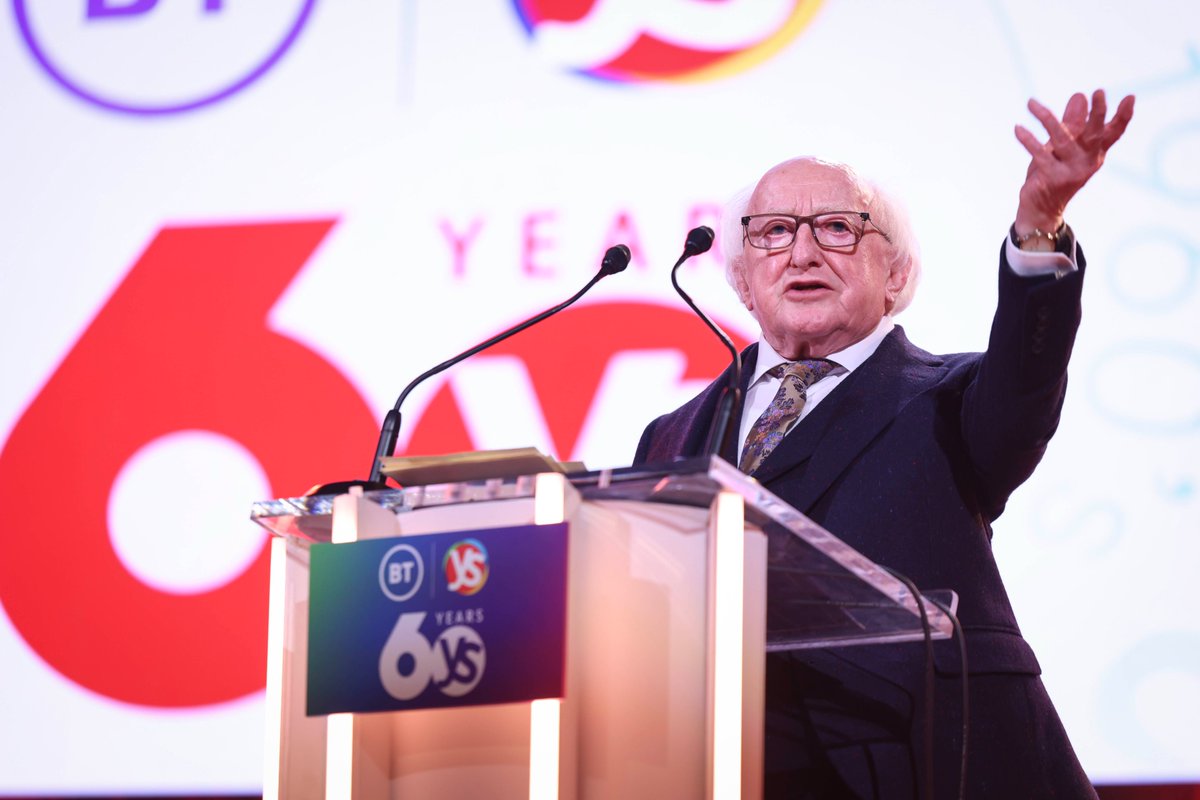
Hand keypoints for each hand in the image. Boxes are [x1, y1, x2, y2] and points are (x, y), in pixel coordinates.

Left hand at [1013, 89, 1134, 234]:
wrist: (1041, 209)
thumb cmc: (1053, 173)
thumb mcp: (1064, 147)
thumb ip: (1072, 123)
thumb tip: (1079, 95)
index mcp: (1094, 153)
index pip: (1113, 133)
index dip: (1123, 117)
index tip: (1131, 97)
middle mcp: (1087, 161)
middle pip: (1094, 134)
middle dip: (1097, 113)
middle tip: (1099, 91)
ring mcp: (1071, 171)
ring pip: (1062, 139)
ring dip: (1046, 118)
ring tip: (1031, 102)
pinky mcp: (1053, 178)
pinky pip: (1039, 154)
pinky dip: (1027, 140)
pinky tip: (1018, 128)